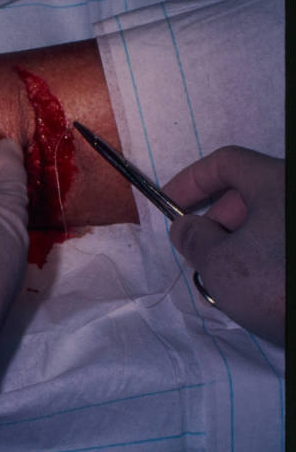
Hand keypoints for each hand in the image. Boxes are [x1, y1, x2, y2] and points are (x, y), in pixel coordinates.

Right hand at [162, 146, 284, 343]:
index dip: (191, 180)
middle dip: (214, 222)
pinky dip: (262, 256)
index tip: (169, 203)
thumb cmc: (274, 284)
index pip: (226, 162)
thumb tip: (185, 227)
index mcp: (277, 181)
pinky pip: (281, 241)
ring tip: (223, 282)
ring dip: (236, 244)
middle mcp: (294, 195)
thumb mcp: (219, 262)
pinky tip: (253, 288)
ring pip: (265, 220)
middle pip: (246, 194)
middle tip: (197, 254)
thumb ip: (193, 238)